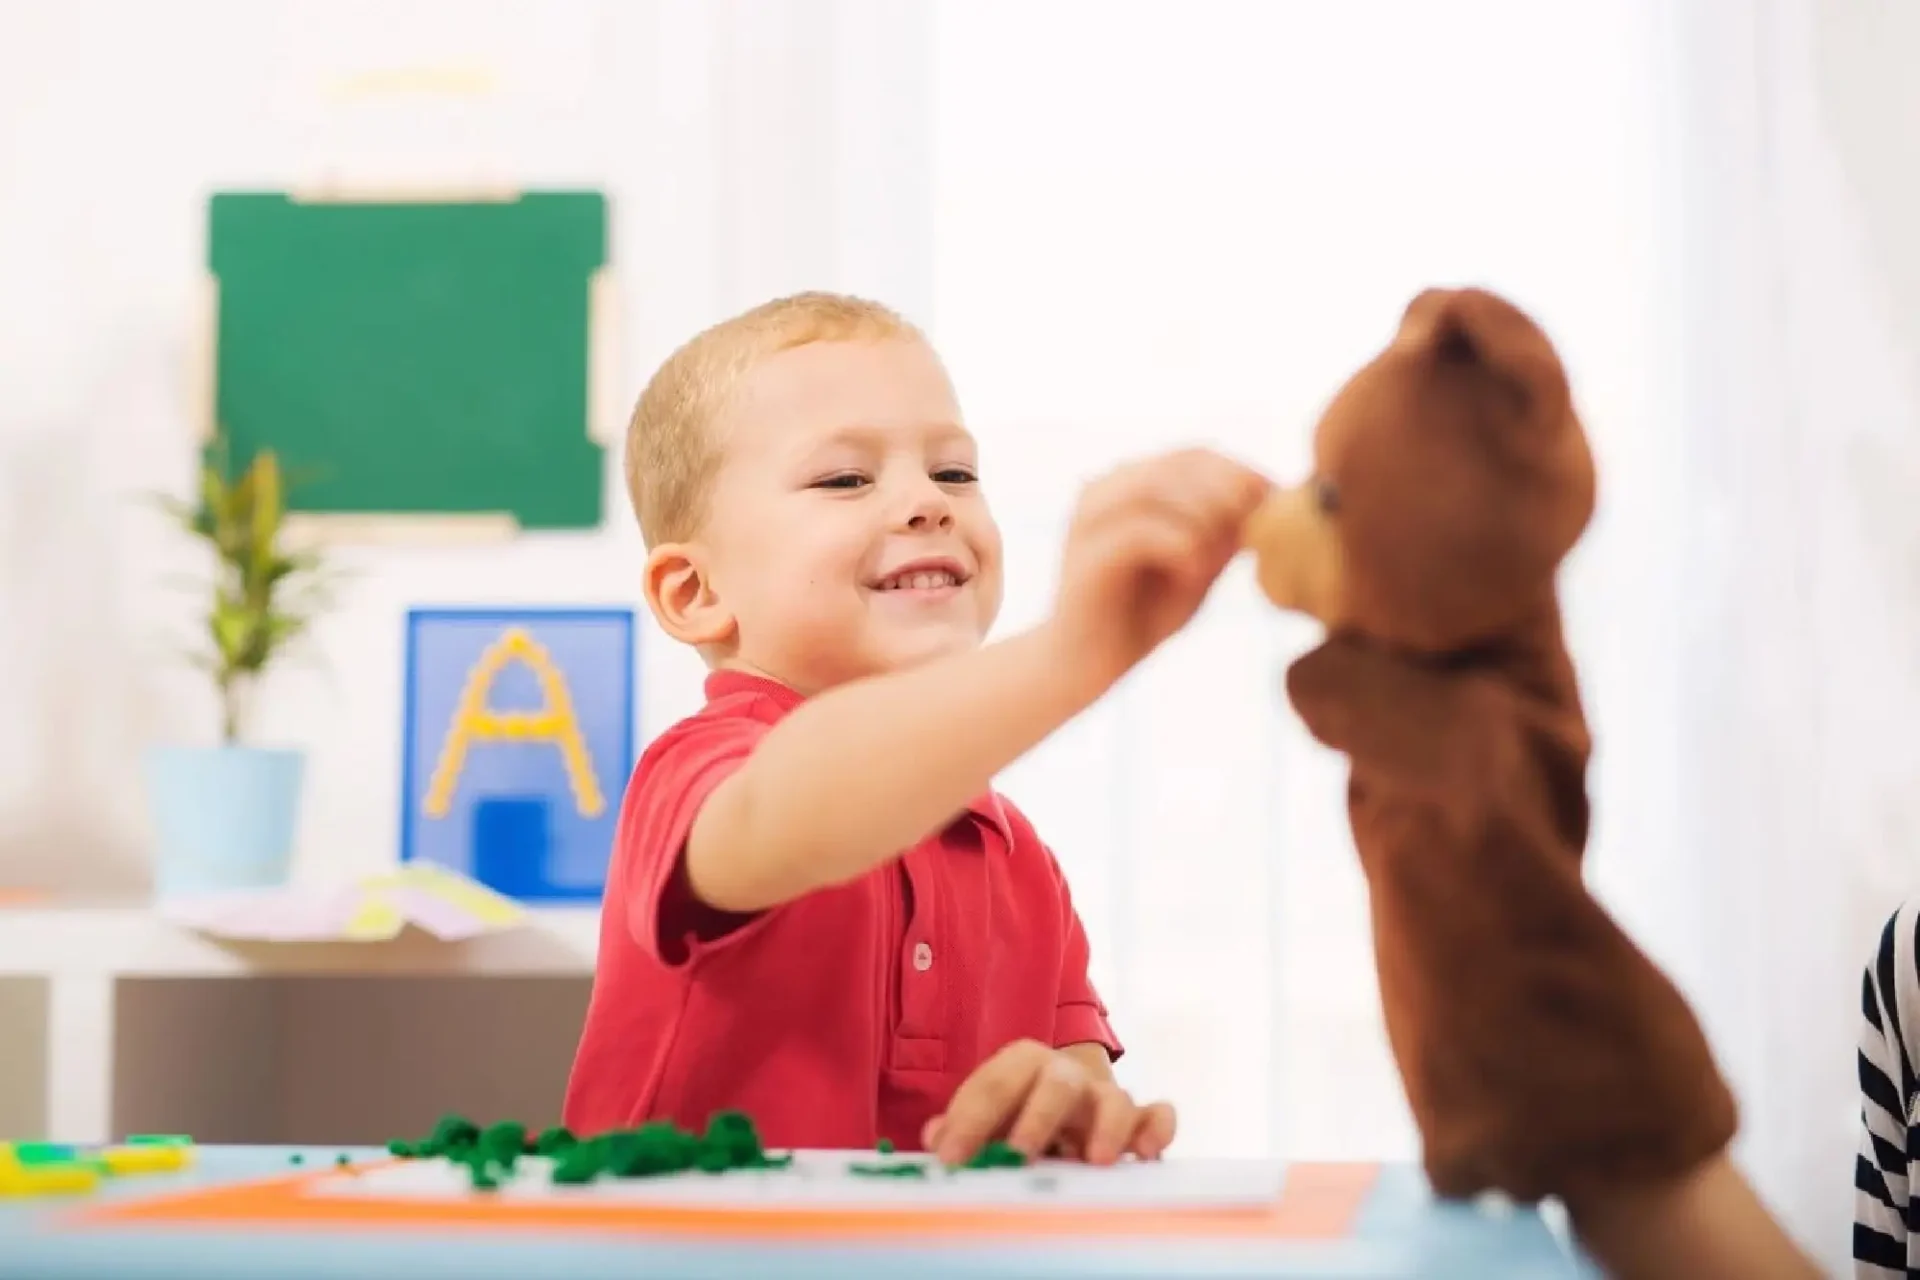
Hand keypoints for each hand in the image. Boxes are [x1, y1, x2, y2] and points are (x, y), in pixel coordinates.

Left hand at [922, 1039, 1177, 1166]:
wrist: (1069, 1098)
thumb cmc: (1020, 1110)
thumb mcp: (988, 1115)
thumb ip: (962, 1125)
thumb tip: (935, 1137)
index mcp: (1023, 1065)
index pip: (995, 1082)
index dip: (969, 1118)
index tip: (951, 1158)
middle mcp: (1067, 1074)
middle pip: (1057, 1081)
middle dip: (1037, 1116)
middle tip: (1019, 1154)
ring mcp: (1106, 1095)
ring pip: (1115, 1098)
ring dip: (1106, 1127)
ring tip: (1094, 1161)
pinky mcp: (1140, 1120)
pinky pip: (1158, 1115)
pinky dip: (1156, 1129)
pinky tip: (1145, 1154)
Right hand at [1048, 449, 1271, 695]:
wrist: (1086, 666)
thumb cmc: (1143, 615)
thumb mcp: (1198, 566)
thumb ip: (1225, 533)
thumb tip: (1273, 501)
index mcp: (1129, 486)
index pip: (1193, 454)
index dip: (1240, 471)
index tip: (1277, 500)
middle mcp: (1104, 491)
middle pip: (1177, 462)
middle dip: (1227, 490)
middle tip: (1254, 526)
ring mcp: (1090, 520)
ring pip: (1156, 487)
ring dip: (1203, 516)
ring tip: (1222, 553)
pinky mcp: (1086, 556)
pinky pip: (1139, 531)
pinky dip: (1179, 545)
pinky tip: (1195, 573)